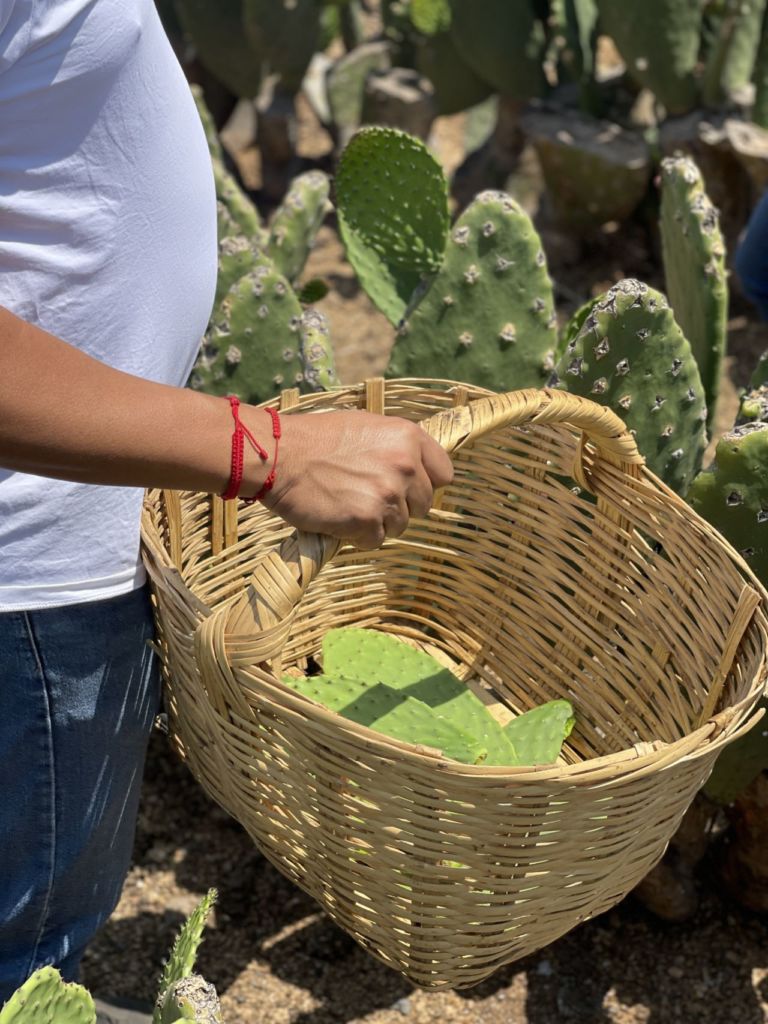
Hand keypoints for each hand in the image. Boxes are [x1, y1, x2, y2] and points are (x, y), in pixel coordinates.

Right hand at [254, 409, 453, 548]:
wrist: (279, 456)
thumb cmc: (315, 439)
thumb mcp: (365, 426)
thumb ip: (395, 446)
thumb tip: (414, 467)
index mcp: (408, 437)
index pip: (444, 474)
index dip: (426, 484)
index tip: (408, 488)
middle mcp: (405, 464)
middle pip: (424, 504)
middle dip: (400, 506)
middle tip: (368, 498)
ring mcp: (388, 494)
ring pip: (401, 525)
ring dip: (378, 522)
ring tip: (349, 505)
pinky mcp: (368, 520)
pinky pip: (376, 540)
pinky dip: (359, 537)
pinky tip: (340, 519)